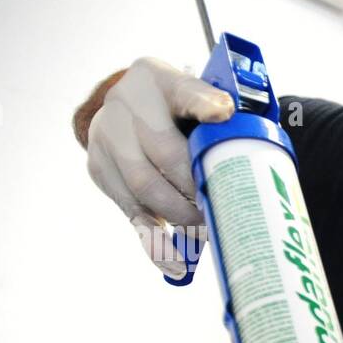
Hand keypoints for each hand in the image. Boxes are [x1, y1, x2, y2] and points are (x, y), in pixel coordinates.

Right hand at [85, 57, 233, 276]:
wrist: (127, 105)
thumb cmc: (176, 108)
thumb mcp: (195, 95)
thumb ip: (218, 113)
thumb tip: (243, 135)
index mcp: (158, 79)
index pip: (183, 90)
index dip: (203, 103)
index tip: (223, 113)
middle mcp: (125, 104)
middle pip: (163, 151)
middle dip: (195, 186)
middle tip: (223, 209)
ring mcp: (106, 137)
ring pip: (143, 185)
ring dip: (179, 216)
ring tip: (207, 233)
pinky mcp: (99, 169)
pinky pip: (129, 210)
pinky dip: (154, 240)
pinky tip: (175, 262)